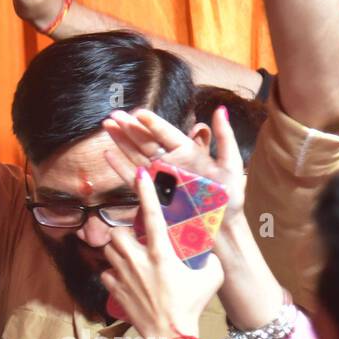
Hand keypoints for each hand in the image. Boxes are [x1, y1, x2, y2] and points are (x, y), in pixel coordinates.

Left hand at [100, 167, 224, 338]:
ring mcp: (123, 275)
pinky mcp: (114, 289)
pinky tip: (125, 279)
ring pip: (109, 251)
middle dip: (124, 233)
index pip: (152, 216)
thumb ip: (209, 258)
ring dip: (118, 251)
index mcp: (162, 253)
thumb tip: (209, 247)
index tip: (140, 174)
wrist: (169, 337)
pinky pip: (106, 273)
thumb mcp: (211, 278)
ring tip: (130, 258)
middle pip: (118, 233)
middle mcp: (138, 260)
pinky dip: (113, 273)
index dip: (146, 192)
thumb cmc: (191, 306)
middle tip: (136, 240)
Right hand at [102, 104, 245, 220]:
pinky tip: (108, 154)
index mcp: (187, 152)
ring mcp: (159, 177)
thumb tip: (220, 110)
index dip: (152, 122)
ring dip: (120, 140)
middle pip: (146, 140)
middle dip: (129, 127)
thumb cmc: (229, 198)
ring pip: (135, 154)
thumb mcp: (231, 165)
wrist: (221, 229)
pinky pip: (132, 178)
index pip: (166, 133)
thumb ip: (225, 138)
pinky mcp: (151, 193)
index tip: (138, 112)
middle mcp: (169, 161)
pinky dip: (119, 166)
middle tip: (114, 114)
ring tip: (107, 125)